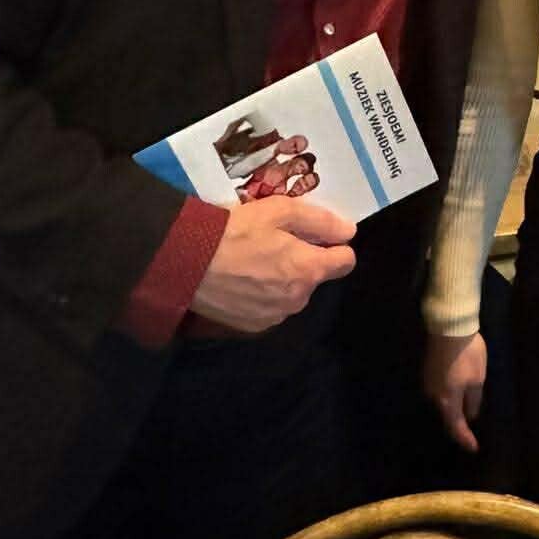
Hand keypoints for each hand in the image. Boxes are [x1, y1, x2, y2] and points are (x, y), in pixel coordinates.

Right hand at [191, 197, 356, 332]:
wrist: (188, 263)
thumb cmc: (236, 231)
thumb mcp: (280, 212)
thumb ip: (320, 221)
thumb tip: (350, 231)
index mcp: (309, 271)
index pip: (345, 262)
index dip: (335, 245)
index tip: (316, 235)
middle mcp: (297, 300)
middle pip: (315, 276)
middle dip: (302, 260)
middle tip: (274, 241)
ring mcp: (274, 316)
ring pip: (292, 293)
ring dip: (282, 279)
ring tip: (253, 260)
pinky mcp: (251, 326)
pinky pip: (270, 307)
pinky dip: (262, 294)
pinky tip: (242, 279)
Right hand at [424, 331, 486, 453]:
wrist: (449, 328)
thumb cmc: (467, 355)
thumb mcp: (477, 379)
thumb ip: (474, 400)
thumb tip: (470, 416)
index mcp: (447, 400)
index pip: (456, 426)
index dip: (465, 439)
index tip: (473, 448)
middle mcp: (433, 396)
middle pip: (446, 416)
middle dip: (457, 424)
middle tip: (468, 433)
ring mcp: (428, 382)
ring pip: (441, 402)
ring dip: (452, 409)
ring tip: (463, 415)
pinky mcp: (428, 371)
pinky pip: (439, 390)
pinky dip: (448, 396)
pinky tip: (455, 393)